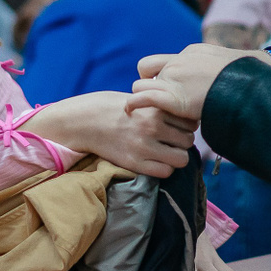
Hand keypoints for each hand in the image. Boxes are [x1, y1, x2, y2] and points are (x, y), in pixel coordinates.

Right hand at [24, 91, 192, 178]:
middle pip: (188, 140)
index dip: (186, 125)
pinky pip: (165, 172)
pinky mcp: (134, 163)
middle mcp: (152, 127)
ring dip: (176, 156)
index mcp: (154, 108)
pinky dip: (164, 168)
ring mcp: (144, 146)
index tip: (177, 126)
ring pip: (182, 158)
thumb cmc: (108, 106)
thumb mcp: (136, 98)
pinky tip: (155, 162)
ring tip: (165, 153)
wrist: (81, 121)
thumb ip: (157, 106)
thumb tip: (180, 114)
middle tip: (171, 141)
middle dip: (182, 141)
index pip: (189, 121)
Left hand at [128, 44, 270, 120]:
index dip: (163, 75)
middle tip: (161, 104)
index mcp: (193, 52)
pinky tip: (130, 112)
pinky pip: (142, 98)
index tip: (171, 89)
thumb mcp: (238, 66)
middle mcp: (179, 62)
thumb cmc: (254, 78)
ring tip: (149, 111)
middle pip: (149, 72)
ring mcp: (175, 78)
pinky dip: (134, 105)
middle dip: (152, 87)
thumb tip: (251, 69)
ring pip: (141, 85)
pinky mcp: (174, 97)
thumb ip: (228, 71)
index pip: (166, 61)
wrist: (254, 85)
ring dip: (144, 97)